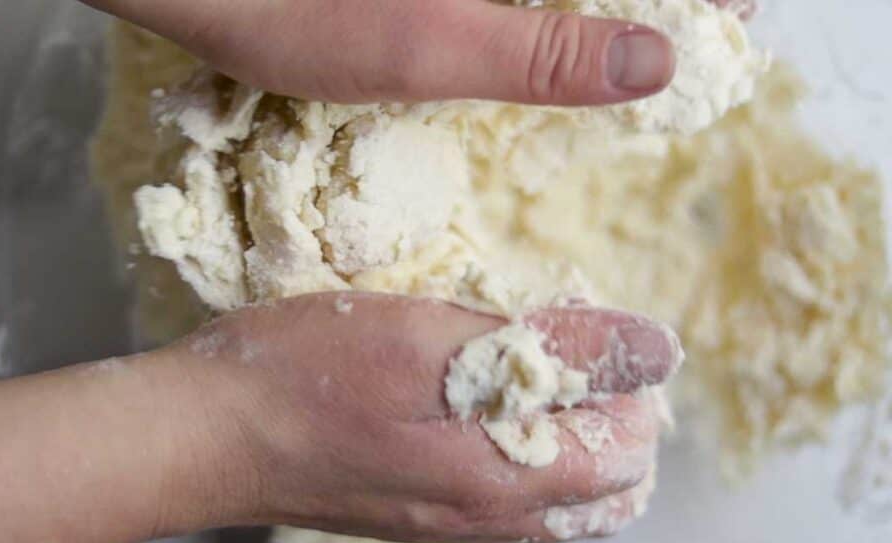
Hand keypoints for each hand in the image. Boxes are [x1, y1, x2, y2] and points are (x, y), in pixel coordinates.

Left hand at [85, 0, 684, 105]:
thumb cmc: (292, 6)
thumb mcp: (427, 47)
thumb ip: (546, 51)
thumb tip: (658, 63)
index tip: (722, 26)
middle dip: (641, 4)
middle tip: (668, 47)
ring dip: (587, 12)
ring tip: (619, 48)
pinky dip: (529, 10)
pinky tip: (539, 31)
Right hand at [159, 293, 681, 542]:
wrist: (204, 437)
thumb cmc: (305, 378)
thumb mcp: (430, 341)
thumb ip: (549, 351)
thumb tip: (658, 350)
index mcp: (503, 482)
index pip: (627, 454)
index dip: (628, 385)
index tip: (583, 327)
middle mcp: (487, 520)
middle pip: (601, 489)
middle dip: (606, 414)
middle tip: (565, 347)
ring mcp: (448, 524)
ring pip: (554, 496)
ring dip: (563, 430)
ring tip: (525, 366)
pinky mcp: (414, 514)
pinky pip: (503, 495)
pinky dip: (518, 446)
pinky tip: (478, 400)